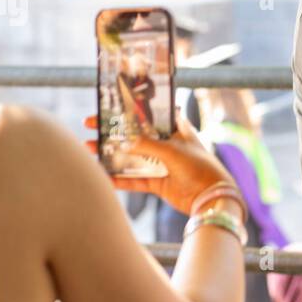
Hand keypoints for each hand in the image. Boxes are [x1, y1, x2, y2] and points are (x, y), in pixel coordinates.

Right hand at [84, 111, 235, 214]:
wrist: (212, 198)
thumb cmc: (200, 167)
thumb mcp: (173, 151)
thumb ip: (148, 145)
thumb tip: (123, 142)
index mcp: (175, 129)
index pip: (149, 114)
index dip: (130, 109)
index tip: (109, 104)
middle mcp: (167, 144)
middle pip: (135, 135)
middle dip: (113, 130)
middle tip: (90, 124)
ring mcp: (161, 164)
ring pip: (131, 156)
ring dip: (111, 153)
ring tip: (89, 147)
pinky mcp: (158, 182)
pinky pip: (134, 179)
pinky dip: (119, 178)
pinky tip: (103, 175)